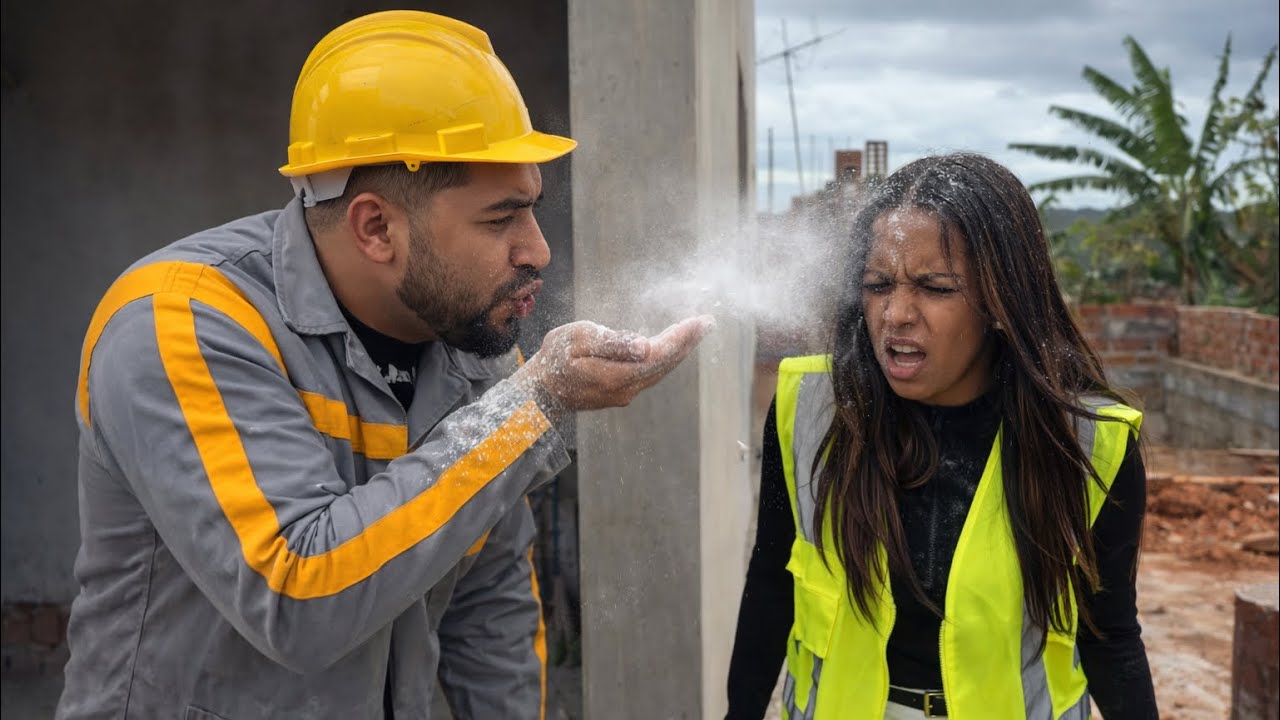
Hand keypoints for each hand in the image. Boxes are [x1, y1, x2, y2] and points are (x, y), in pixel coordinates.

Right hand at [513, 315, 715, 413]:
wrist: (540, 392)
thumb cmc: (554, 359)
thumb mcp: (576, 340)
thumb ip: (611, 343)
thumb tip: (645, 346)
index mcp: (615, 375)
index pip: (658, 354)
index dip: (681, 338)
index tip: (699, 321)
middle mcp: (626, 389)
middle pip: (665, 364)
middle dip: (687, 342)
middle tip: (707, 322)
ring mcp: (625, 393)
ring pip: (660, 370)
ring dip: (679, 350)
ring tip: (696, 331)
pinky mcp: (622, 392)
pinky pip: (651, 373)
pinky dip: (666, 358)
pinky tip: (673, 346)